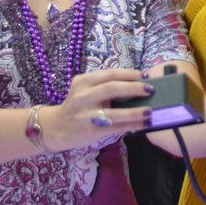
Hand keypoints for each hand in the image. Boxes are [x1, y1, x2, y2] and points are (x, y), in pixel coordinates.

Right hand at [40, 68, 155, 150]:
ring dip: (135, 112)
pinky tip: (142, 124)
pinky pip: (116, 127)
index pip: (109, 74)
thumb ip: (104, 87)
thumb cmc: (77, 107)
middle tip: (151, 90)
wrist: (54, 128)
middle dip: (134, 88)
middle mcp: (82, 96)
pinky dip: (131, 125)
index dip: (129, 74)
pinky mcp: (91, 130)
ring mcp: (86, 115)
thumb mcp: (85, 91)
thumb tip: (137, 86)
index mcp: (83, 81)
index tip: (145, 76)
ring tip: (150, 111)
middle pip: (112, 88)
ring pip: (114, 112)